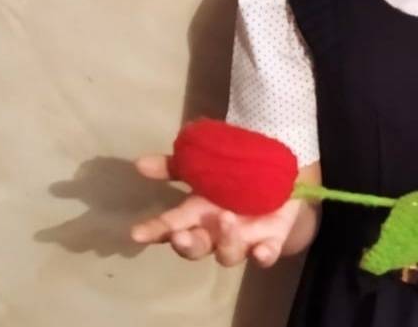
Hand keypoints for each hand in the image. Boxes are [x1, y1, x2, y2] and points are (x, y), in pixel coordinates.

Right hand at [129, 154, 300, 267]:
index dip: (154, 231)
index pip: (170, 227)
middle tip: (180, 235)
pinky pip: (267, 254)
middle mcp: (216, 234)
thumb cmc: (234, 176)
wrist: (280, 177)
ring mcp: (244, 240)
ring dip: (226, 240)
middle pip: (196, 248)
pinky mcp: (271, 241)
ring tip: (226, 219)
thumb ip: (174, 166)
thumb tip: (139, 163)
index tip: (137, 233)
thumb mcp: (203, 166)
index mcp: (197, 216)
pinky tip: (261, 251)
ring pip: (229, 253)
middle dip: (187, 244)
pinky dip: (263, 255)